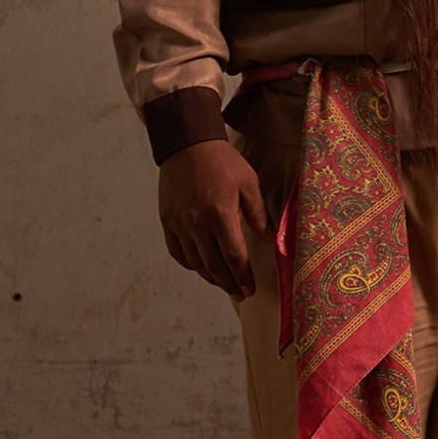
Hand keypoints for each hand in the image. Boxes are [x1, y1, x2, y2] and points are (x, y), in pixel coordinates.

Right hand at [158, 138, 267, 297]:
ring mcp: (179, 224)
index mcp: (220, 215)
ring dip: (211, 277)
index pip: (233, 256)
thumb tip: (270, 238)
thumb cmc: (221, 161)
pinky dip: (190, 264)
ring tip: (224, 283)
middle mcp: (197, 224)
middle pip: (213, 265)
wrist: (186, 145)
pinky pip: (177, 252)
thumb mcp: (248, 182)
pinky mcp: (167, 221)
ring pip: (195, 262)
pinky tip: (201, 266)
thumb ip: (258, 213)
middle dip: (229, 284)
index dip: (242, 276)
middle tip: (240, 294)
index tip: (250, 289)